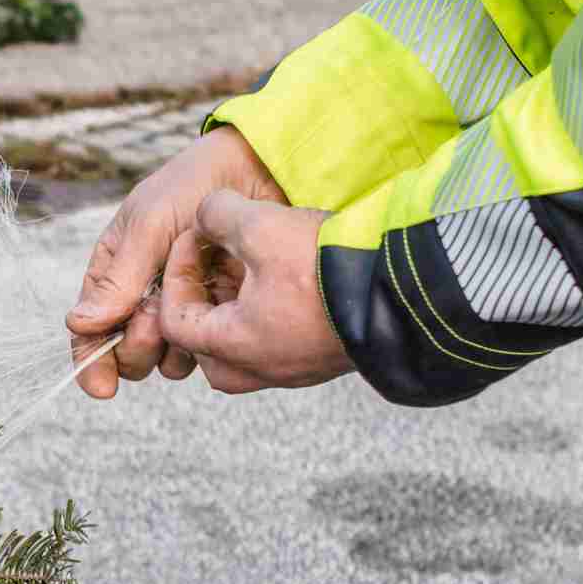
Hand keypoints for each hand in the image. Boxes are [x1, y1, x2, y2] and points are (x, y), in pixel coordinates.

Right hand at [67, 127, 288, 399]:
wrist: (259, 169)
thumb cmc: (195, 184)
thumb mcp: (151, 224)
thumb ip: (120, 278)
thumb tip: (78, 325)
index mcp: (115, 271)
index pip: (91, 328)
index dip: (91, 361)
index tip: (102, 387)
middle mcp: (144, 295)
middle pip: (127, 351)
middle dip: (136, 348)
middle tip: (153, 323)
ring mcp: (183, 306)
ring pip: (166, 358)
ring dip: (173, 348)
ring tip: (190, 313)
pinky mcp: (219, 312)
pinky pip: (205, 348)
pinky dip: (207, 342)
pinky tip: (220, 316)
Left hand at [156, 191, 352, 392]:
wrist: (409, 292)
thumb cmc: (327, 267)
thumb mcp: (261, 226)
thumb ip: (218, 214)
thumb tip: (206, 213)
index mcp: (232, 349)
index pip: (173, 318)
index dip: (176, 270)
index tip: (197, 236)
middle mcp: (257, 370)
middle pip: (202, 337)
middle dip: (203, 289)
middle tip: (217, 251)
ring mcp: (292, 369)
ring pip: (240, 339)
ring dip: (236, 297)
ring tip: (253, 256)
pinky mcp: (320, 358)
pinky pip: (276, 338)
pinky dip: (268, 307)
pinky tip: (287, 270)